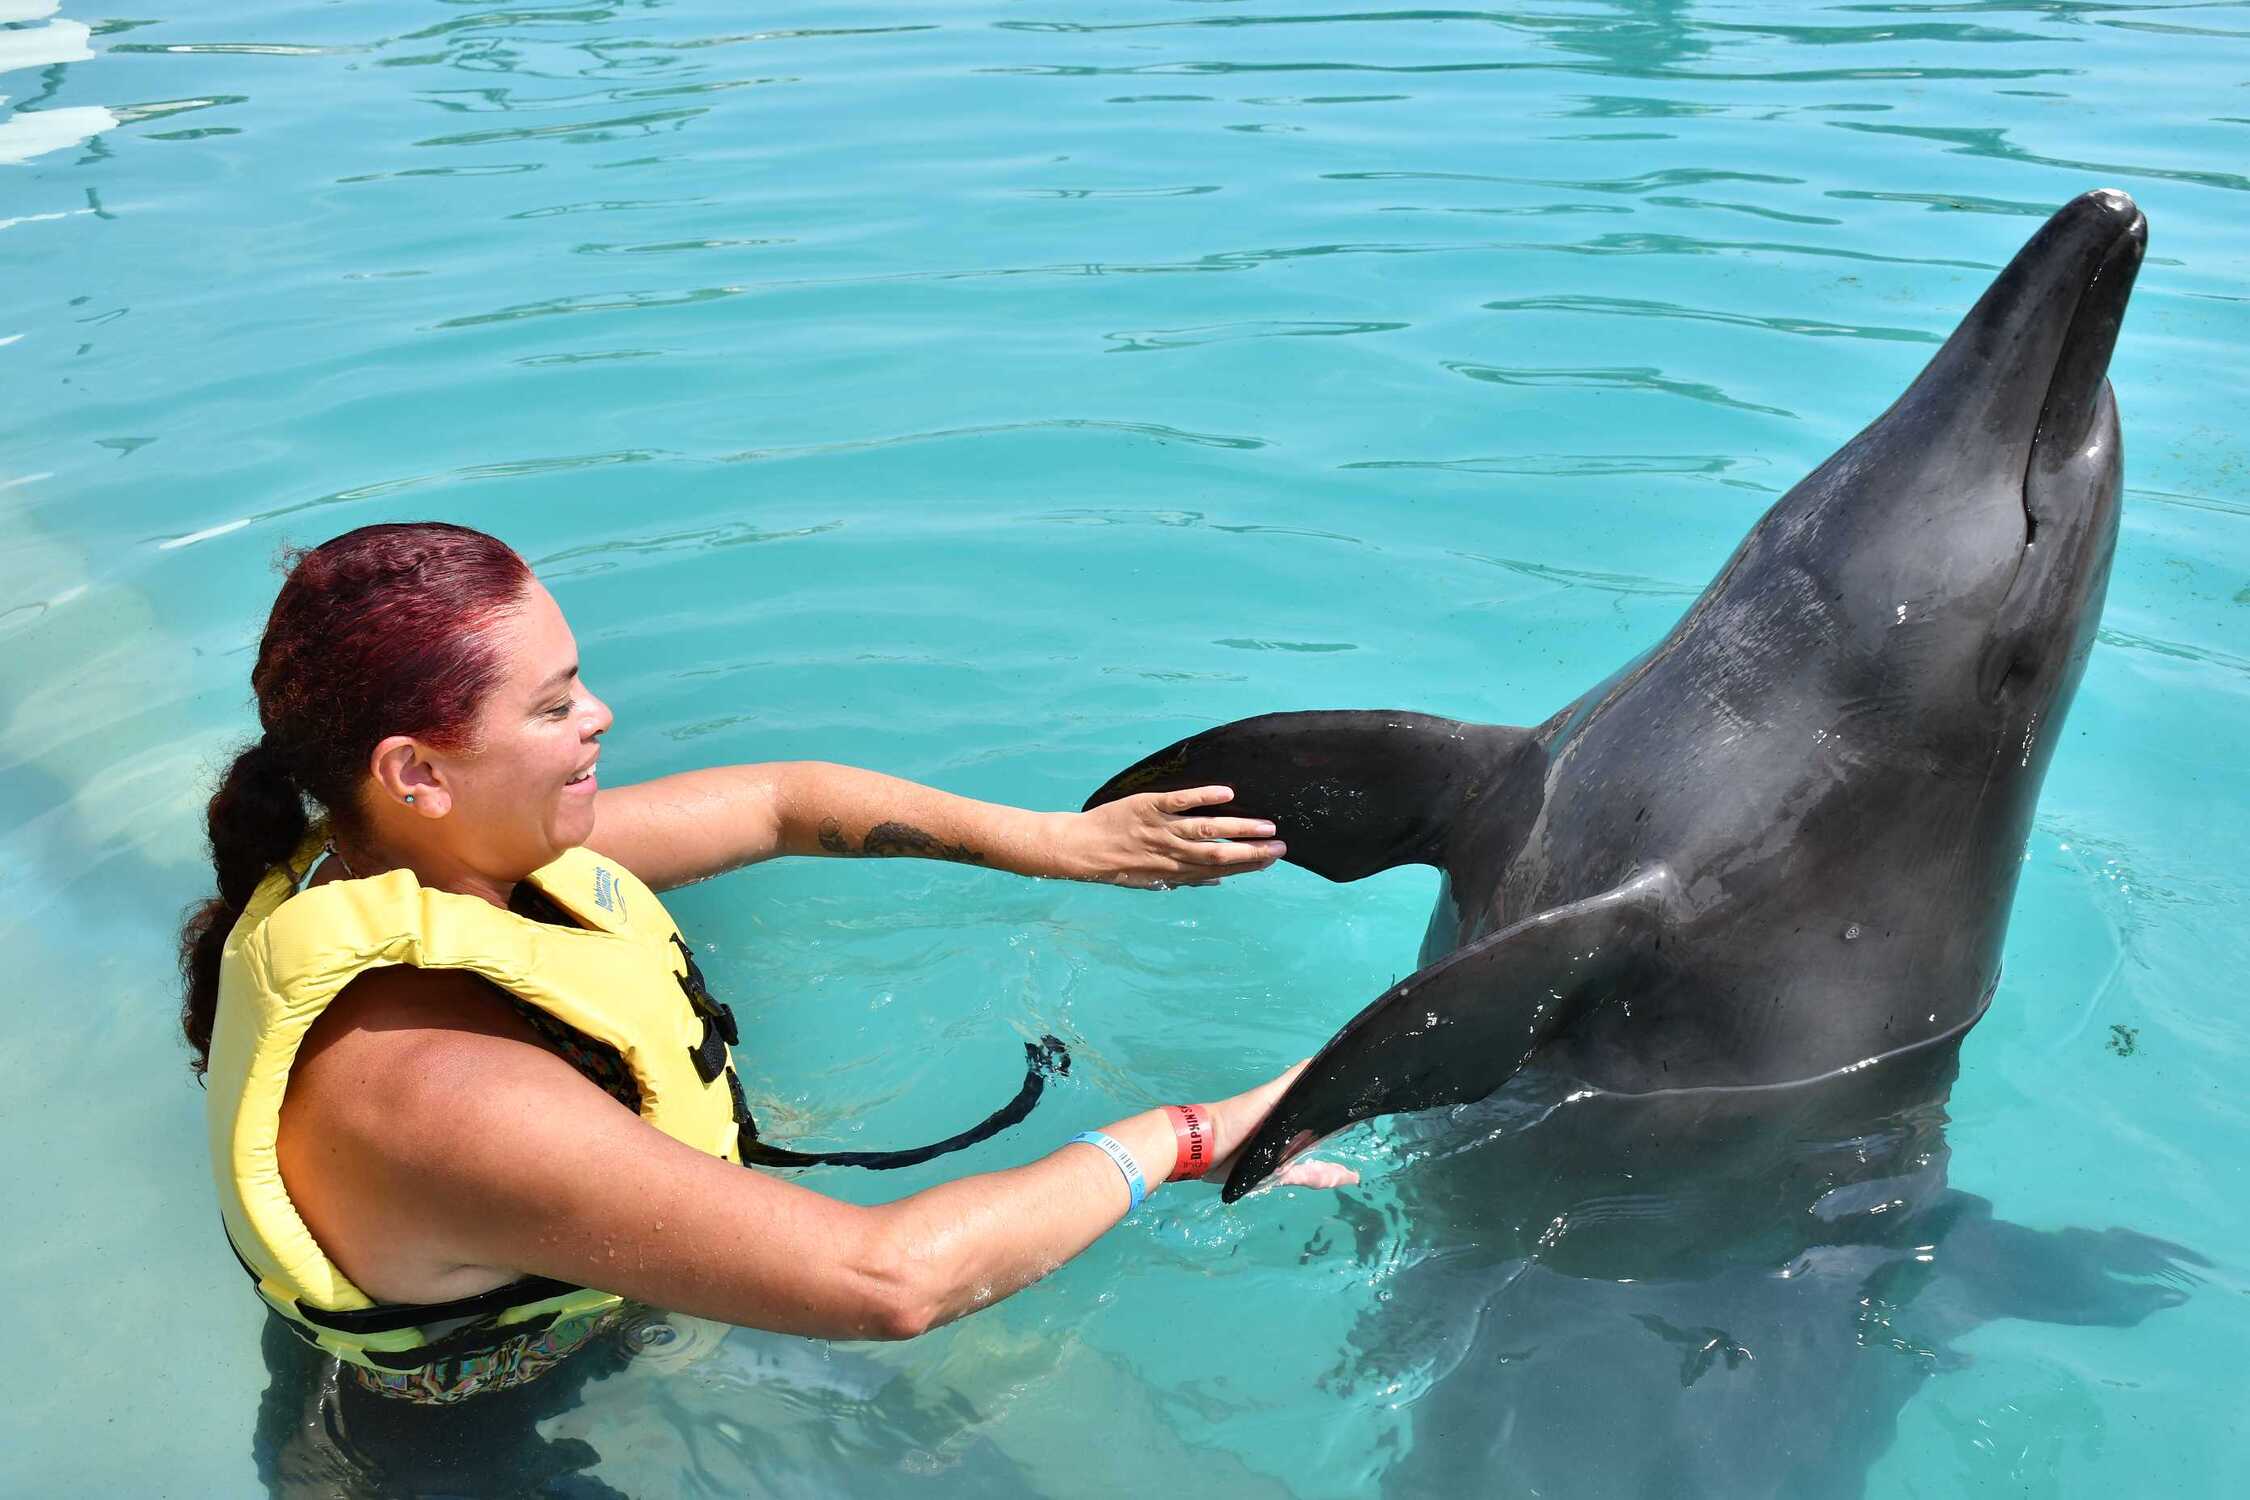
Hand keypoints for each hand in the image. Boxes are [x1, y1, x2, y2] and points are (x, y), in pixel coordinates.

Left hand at [1063, 786, 1287, 888]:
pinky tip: (1226, 793)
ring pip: (1206, 829)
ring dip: (1237, 827)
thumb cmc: (1118, 866)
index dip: (1246, 865)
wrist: (1081, 849)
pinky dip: (1203, 797)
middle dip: (1251, 850)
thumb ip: (1185, 879)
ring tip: (1265, 825)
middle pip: (1218, 853)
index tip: (1271, 860)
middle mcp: (1172, 852)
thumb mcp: (1151, 880)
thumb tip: (1217, 882)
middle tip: (1280, 846)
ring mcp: (1162, 829)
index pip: (1218, 869)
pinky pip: (1180, 801)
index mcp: (1175, 871)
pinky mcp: (1149, 807)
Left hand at [1200, 1060, 1357, 1191]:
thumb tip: (1316, 1060)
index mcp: (1286, 1116)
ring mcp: (1280, 1157)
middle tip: (1360, 1157)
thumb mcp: (1268, 1096)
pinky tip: (1340, 1180)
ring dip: (1330, 1170)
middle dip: (1337, 1150)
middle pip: (1317, 1144)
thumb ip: (1291, 1080)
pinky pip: (1300, 1177)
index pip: (1316, 1116)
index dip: (1336, 1119)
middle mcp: (1285, 1136)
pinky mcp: (1272, 1174)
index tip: (1361, 1119)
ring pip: (1312, 1165)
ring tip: (1352, 1175)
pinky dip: (1319, 1179)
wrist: (1205, 1149)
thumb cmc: (1238, 1117)